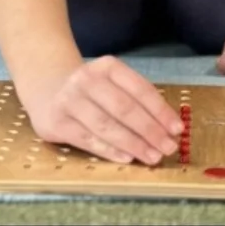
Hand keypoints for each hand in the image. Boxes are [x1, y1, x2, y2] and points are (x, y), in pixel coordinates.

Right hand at [23, 55, 182, 165]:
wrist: (47, 87)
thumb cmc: (91, 90)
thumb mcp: (112, 82)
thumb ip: (136, 99)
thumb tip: (167, 126)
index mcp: (108, 66)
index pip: (140, 89)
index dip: (160, 111)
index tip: (177, 129)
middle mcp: (87, 79)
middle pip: (125, 108)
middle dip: (150, 130)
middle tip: (168, 148)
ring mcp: (70, 100)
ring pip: (107, 125)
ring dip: (133, 144)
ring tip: (152, 156)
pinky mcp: (57, 122)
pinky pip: (88, 139)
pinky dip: (109, 150)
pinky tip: (127, 158)